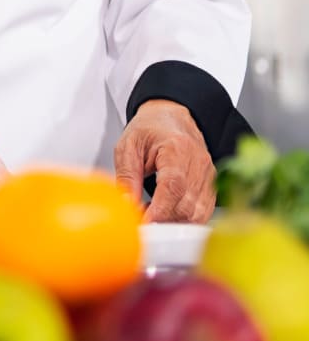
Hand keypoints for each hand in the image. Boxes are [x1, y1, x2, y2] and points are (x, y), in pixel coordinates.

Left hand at [114, 99, 215, 223]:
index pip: (173, 186)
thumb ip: (127, 176)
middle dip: (163, 219)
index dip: (159, 209)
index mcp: (177, 148)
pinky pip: (203, 213)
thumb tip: (127, 204)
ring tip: (151, 215)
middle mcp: (199, 163)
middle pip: (187, 204)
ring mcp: (209, 176)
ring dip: (174, 222)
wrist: (170, 118)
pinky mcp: (212, 187)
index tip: (144, 222)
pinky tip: (167, 215)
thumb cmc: (150, 128)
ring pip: (197, 214)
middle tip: (141, 220)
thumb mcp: (128, 146)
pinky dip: (184, 220)